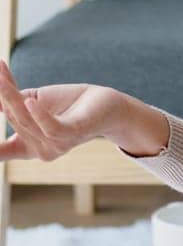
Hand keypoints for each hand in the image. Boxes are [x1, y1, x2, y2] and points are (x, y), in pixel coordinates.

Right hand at [0, 58, 117, 160]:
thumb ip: (10, 100)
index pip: (0, 151)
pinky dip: (39, 114)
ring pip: (25, 119)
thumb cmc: (69, 104)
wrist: (107, 106)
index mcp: (26, 146)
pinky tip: (30, 99)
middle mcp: (38, 150)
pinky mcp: (73, 133)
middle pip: (10, 117)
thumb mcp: (33, 100)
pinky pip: (52, 127)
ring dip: (9, 94)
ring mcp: (56, 145)